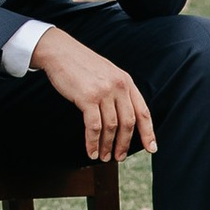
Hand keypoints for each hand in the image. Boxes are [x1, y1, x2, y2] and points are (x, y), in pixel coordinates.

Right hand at [31, 27, 155, 162]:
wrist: (59, 51)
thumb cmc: (80, 64)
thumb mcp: (107, 73)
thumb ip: (117, 91)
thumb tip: (122, 117)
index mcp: (126, 81)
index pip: (142, 111)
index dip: (148, 132)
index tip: (151, 148)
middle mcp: (118, 86)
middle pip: (128, 123)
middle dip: (124, 144)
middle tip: (119, 157)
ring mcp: (103, 92)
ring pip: (111, 127)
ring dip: (107, 146)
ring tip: (104, 157)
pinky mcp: (87, 97)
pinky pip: (93, 126)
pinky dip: (93, 142)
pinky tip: (91, 151)